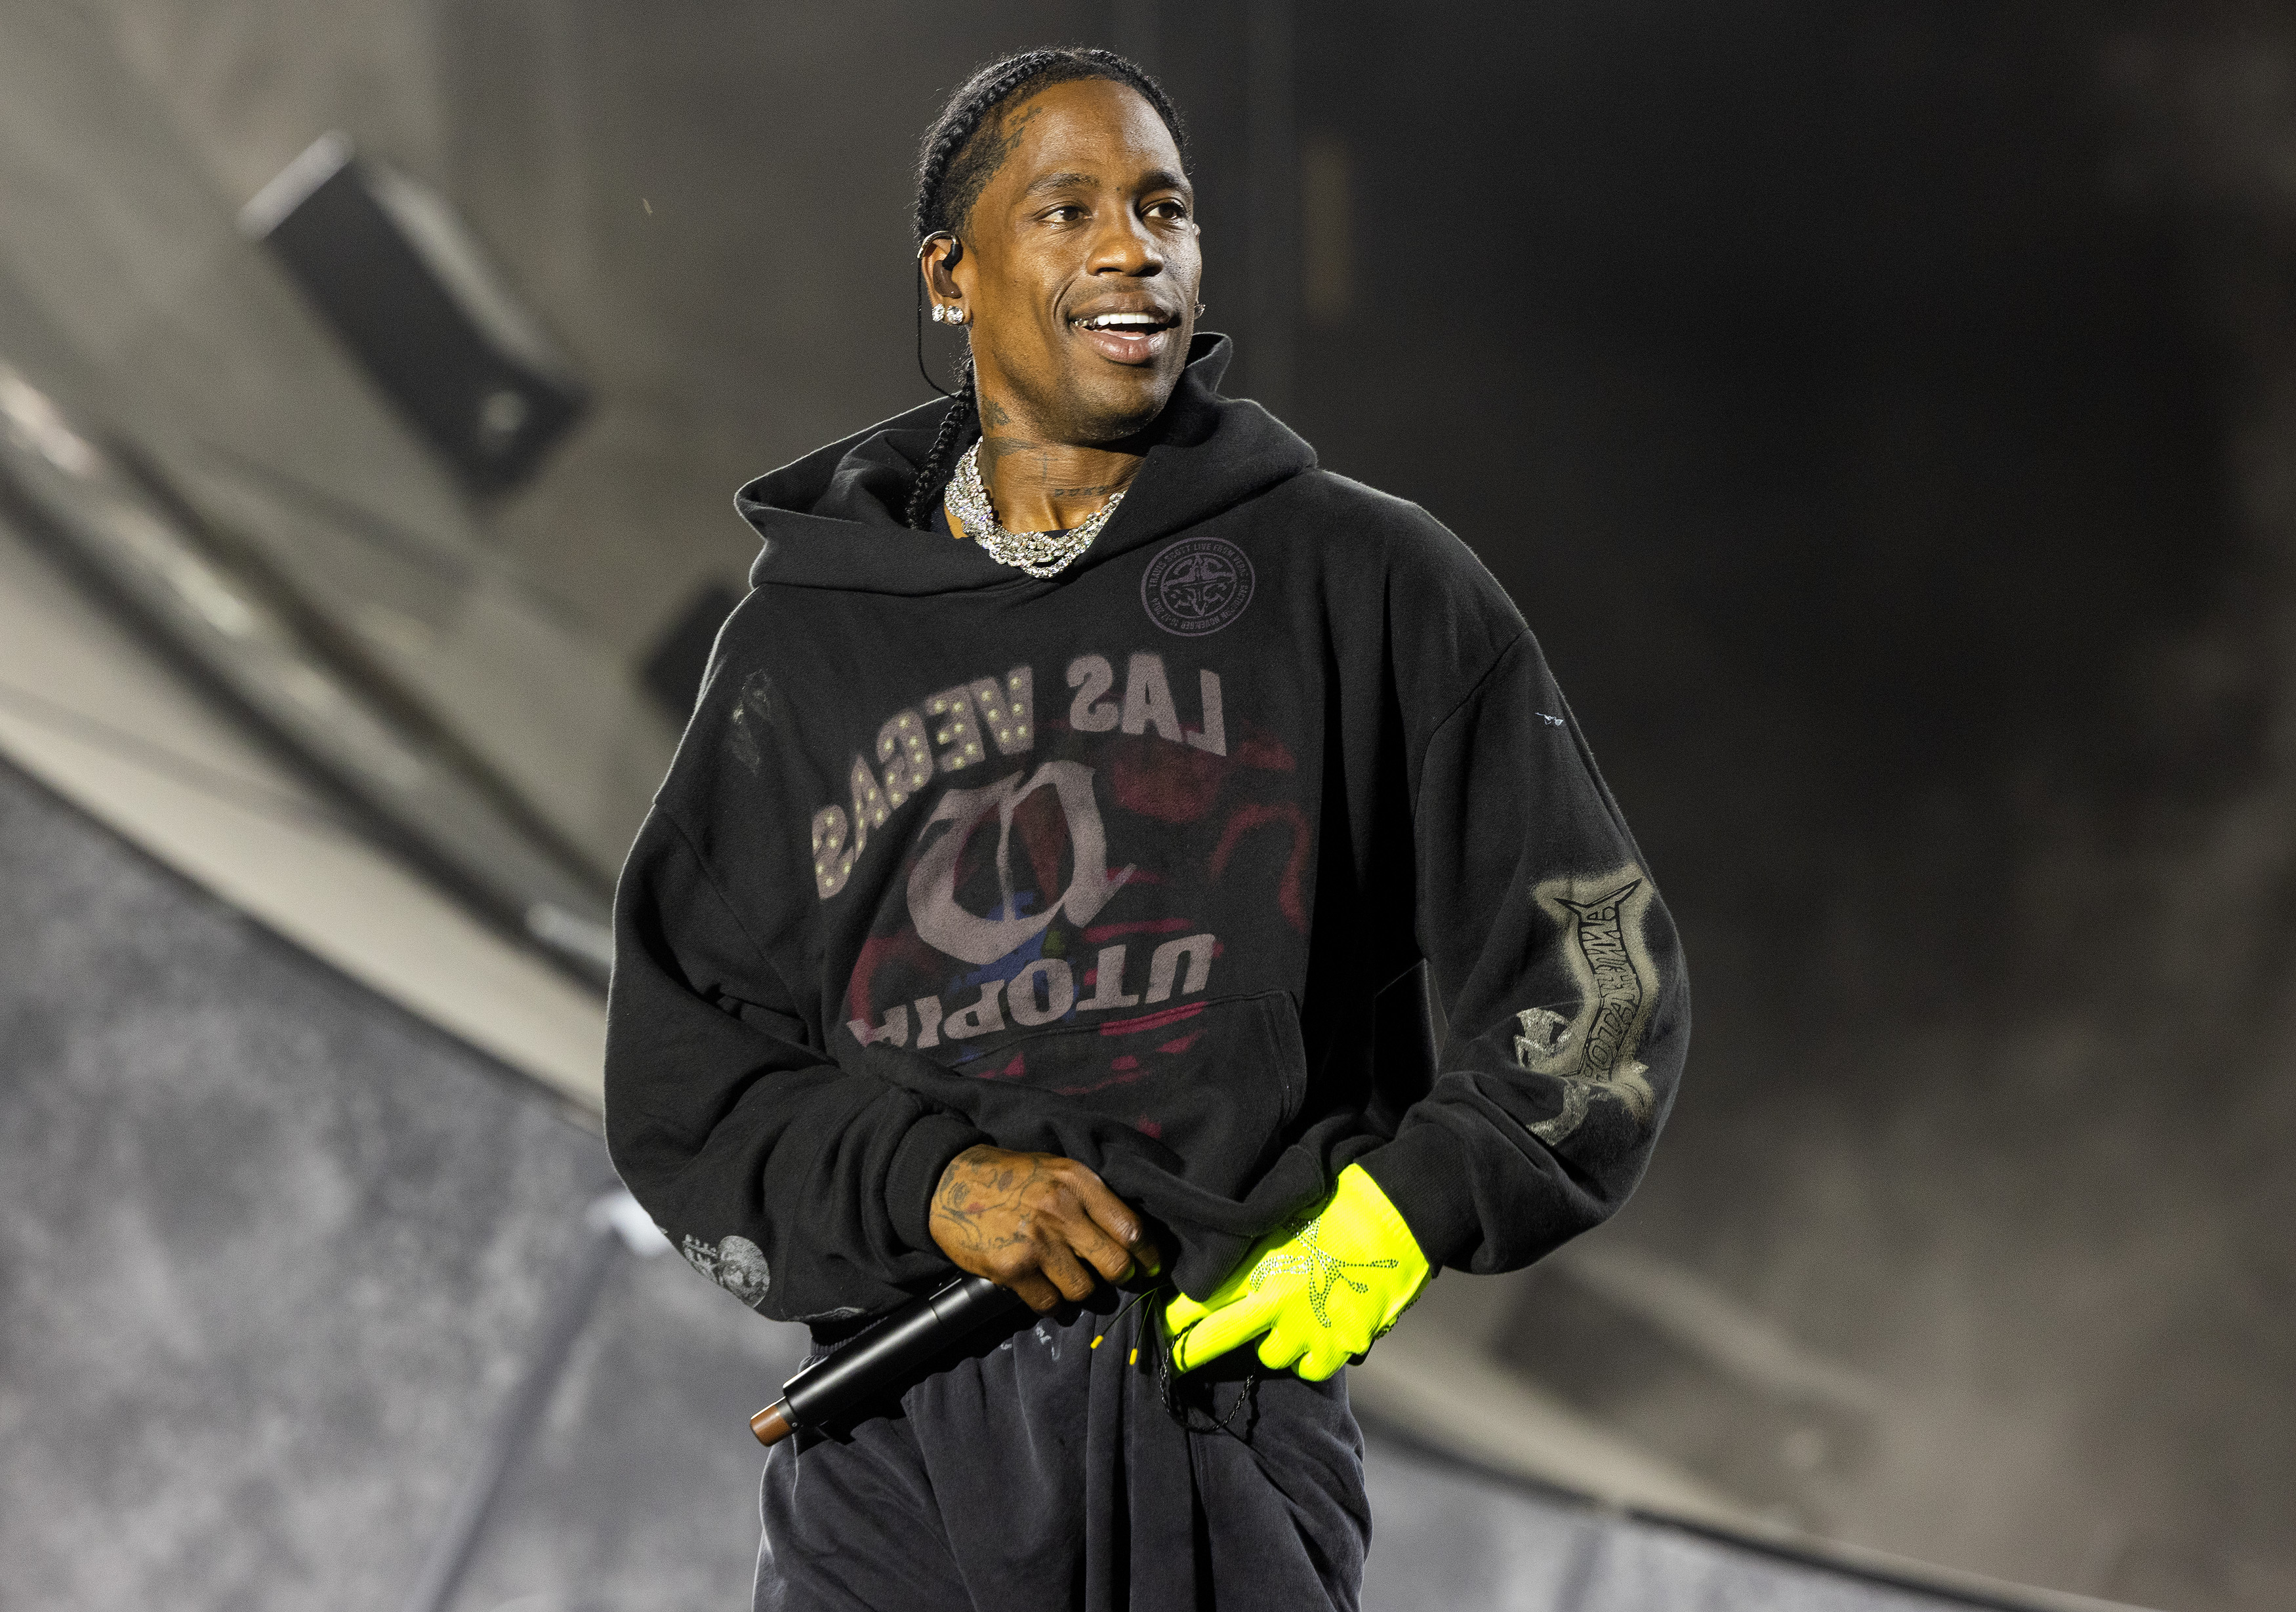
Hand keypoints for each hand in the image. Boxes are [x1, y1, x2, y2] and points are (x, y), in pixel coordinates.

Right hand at [929, 1145, 1162, 1311]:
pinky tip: (1041, 1286)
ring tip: (1065, 1276)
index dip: (1149, 1255)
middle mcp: (1061, 1210)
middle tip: (1113, 1277)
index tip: (1151, 1266)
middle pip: (1116, 1265)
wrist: (950, 1181)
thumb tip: (1132, 1236)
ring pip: (1083, 1289)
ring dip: (1078, 1289)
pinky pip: (1049, 1303)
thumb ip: (1092, 1197)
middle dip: (1120, 1277)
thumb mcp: (1057, 1170)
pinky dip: (1050, 1301)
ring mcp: (1036, 1242)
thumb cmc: (1011, 1177)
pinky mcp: (1012, 1268)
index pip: (1132, 1229)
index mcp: (1078, 1182)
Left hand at [1164, 1164, 1429, 1380]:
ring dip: (1276, 1344)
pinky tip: (1322, 1334)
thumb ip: (1253, 1254)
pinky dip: (1313, 1356)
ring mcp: (1305, 1329)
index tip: (1165, 1324)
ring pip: (1270, 1357)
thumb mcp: (1282, 1223)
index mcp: (1256, 1267)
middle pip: (1216, 1338)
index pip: (1199, 1300)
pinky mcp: (1337, 1347)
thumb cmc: (1338, 1209)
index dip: (1178, 1316)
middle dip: (1190, 1352)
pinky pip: (1309, 1369)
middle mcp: (1273, 1302)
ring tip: (1295, 1320)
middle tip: (1175, 1361)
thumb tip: (1228, 1277)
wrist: (1392, 1219)